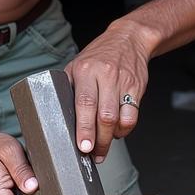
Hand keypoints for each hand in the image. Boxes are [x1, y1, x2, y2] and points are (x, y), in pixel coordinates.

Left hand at [65, 22, 150, 162]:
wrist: (128, 39)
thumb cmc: (98, 55)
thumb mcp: (78, 65)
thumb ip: (70, 88)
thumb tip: (58, 118)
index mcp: (85, 70)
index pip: (84, 103)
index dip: (84, 127)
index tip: (82, 146)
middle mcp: (105, 75)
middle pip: (103, 115)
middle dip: (98, 140)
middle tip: (92, 155)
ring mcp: (123, 82)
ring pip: (118, 119)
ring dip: (110, 139)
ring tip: (102, 149)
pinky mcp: (137, 88)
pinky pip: (132, 116)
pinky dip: (124, 130)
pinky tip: (117, 132)